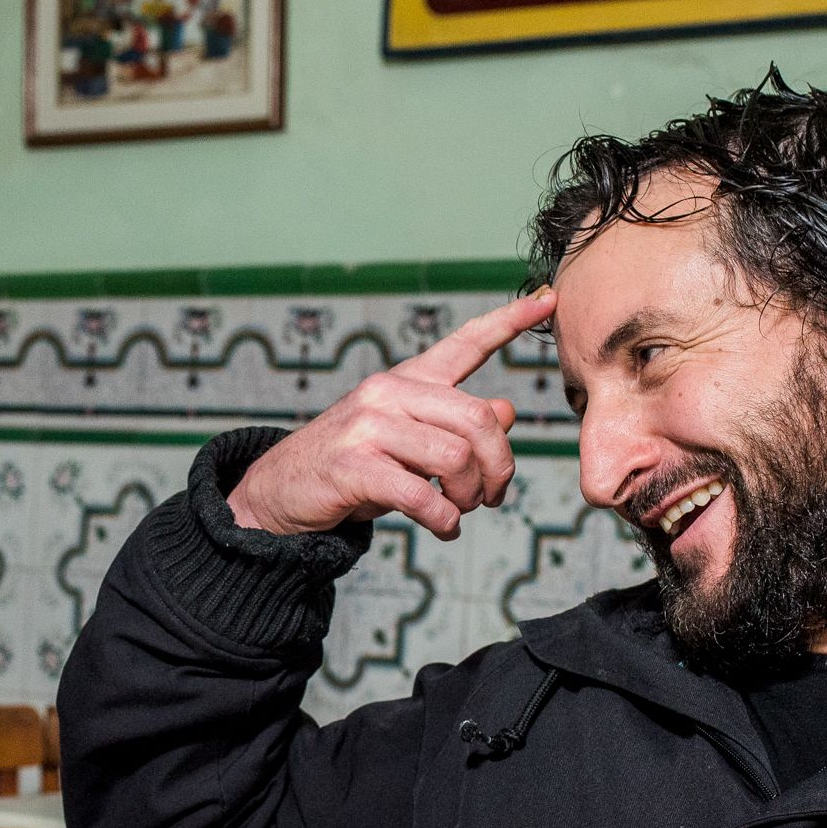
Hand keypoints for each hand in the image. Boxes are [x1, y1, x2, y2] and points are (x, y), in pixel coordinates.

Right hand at [228, 288, 555, 540]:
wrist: (278, 491)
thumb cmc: (349, 466)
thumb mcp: (405, 440)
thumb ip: (454, 425)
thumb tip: (505, 411)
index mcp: (405, 381)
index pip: (465, 343)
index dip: (509, 322)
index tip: (549, 300)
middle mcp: (388, 393)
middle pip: (478, 421)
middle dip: (499, 467)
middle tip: (493, 496)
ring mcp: (368, 427)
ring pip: (456, 458)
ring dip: (470, 496)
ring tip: (460, 511)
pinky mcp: (353, 466)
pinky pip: (420, 493)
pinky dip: (442, 518)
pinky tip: (442, 527)